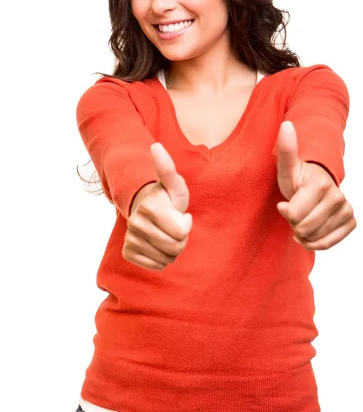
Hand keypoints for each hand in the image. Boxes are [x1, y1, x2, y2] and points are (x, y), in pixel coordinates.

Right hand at [122, 143, 191, 269]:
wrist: (144, 209)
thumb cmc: (165, 197)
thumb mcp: (174, 184)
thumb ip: (167, 168)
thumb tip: (155, 146)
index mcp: (149, 206)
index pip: (182, 232)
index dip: (186, 224)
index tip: (179, 214)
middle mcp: (136, 223)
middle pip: (176, 247)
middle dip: (181, 239)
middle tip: (173, 225)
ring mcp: (130, 238)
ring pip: (167, 259)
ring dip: (172, 249)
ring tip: (165, 233)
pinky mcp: (128, 252)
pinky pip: (156, 265)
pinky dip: (161, 258)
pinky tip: (156, 244)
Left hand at [276, 121, 356, 249]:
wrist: (316, 183)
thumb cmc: (298, 177)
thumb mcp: (287, 167)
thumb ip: (286, 150)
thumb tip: (286, 124)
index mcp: (320, 184)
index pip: (293, 215)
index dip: (286, 212)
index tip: (286, 203)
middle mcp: (337, 196)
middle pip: (304, 228)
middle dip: (294, 223)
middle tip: (296, 210)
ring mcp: (346, 209)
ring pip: (315, 238)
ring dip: (304, 233)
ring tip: (304, 218)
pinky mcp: (351, 221)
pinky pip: (329, 244)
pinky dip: (316, 242)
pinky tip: (311, 232)